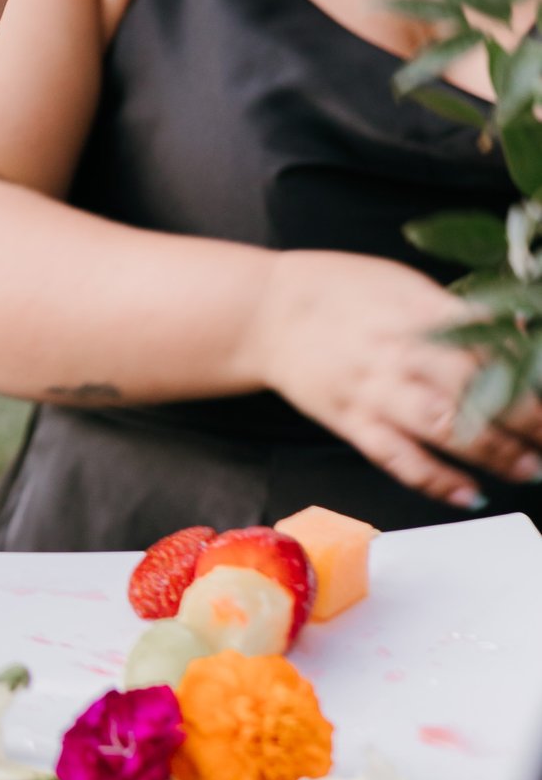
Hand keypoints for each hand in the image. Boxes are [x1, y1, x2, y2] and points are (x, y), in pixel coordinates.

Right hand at [244, 246, 541, 507]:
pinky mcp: (351, 422)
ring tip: (530, 469)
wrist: (263, 312)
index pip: (488, 343)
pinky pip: (397, 459)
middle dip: (524, 417)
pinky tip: (470, 494)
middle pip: (475, 388)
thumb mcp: (403, 284)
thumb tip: (519, 338)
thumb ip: (456, 314)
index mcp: (416, 309)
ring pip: (443, 428)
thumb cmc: (339, 291)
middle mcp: (398, 351)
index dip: (529, 371)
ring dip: (494, 452)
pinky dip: (436, 481)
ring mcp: (373, 391)